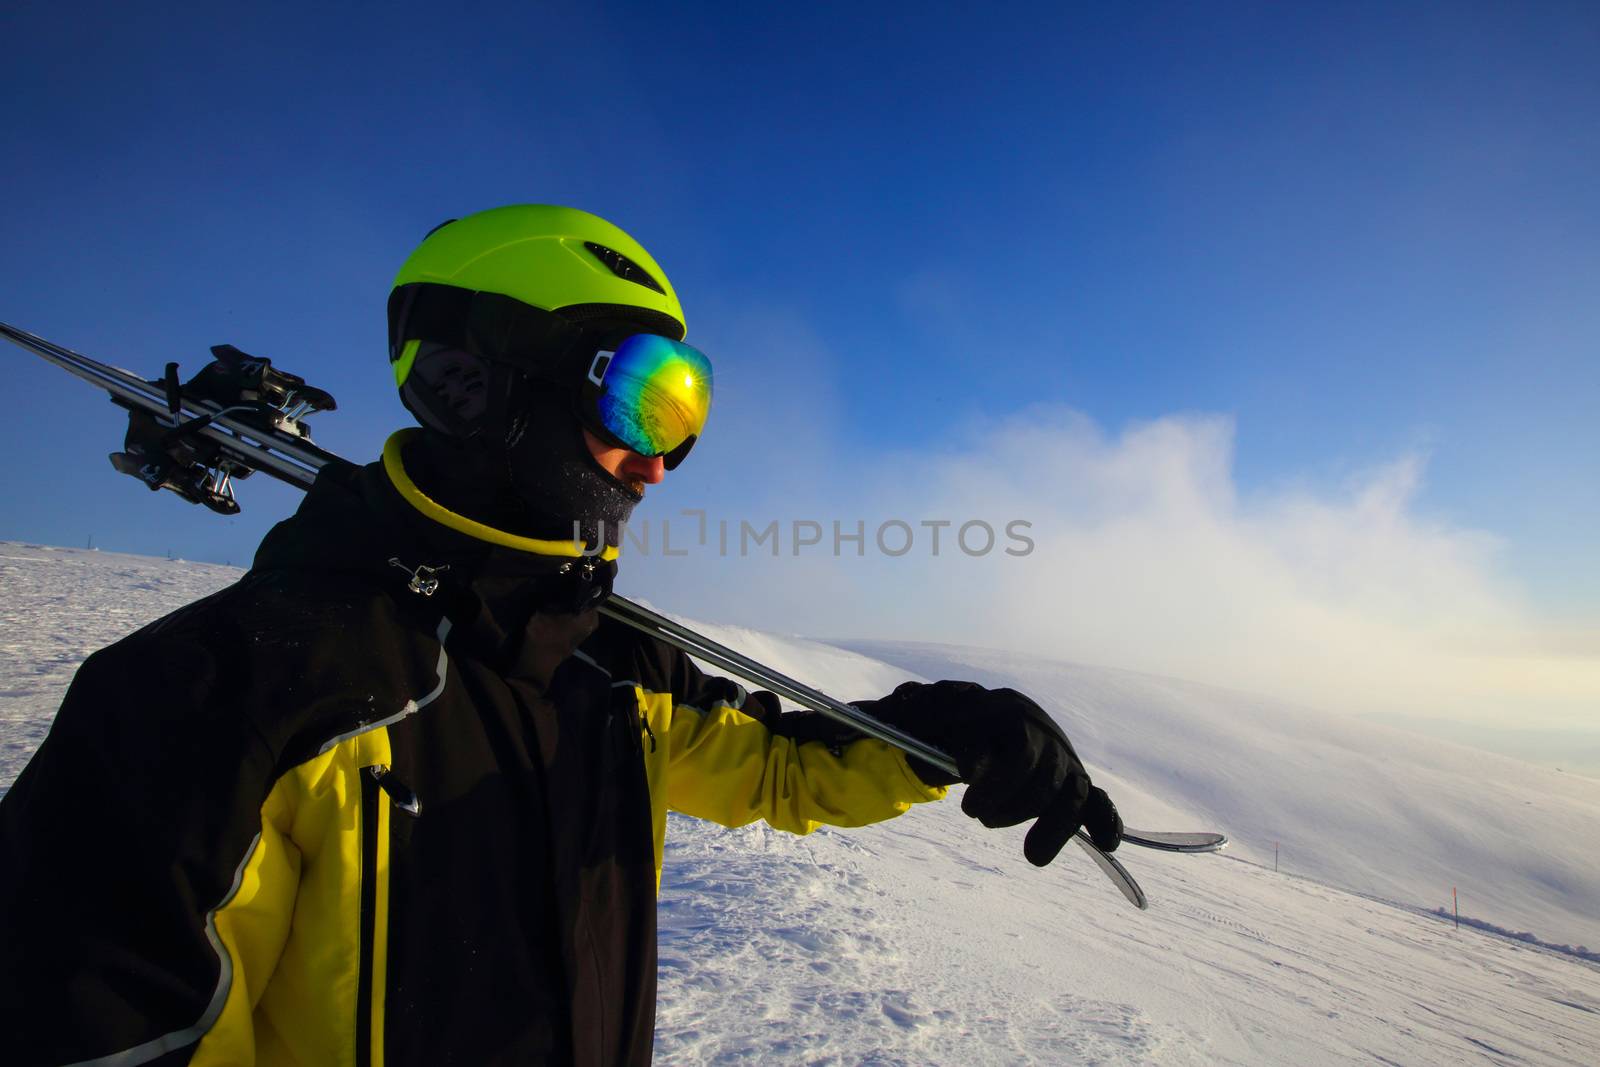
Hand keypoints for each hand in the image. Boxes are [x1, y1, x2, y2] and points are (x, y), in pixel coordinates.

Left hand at [853, 680, 1121, 864]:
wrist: (977, 718)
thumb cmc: (942, 719)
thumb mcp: (921, 712)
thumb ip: (911, 714)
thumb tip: (907, 717)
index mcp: (1002, 708)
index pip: (1010, 742)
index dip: (993, 773)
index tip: (966, 791)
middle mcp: (1037, 730)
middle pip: (1040, 769)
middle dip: (1011, 799)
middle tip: (975, 817)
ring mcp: (1058, 757)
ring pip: (1070, 791)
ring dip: (1054, 826)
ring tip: (1032, 858)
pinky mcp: (1071, 783)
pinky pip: (1096, 801)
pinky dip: (1105, 820)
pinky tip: (1106, 844)